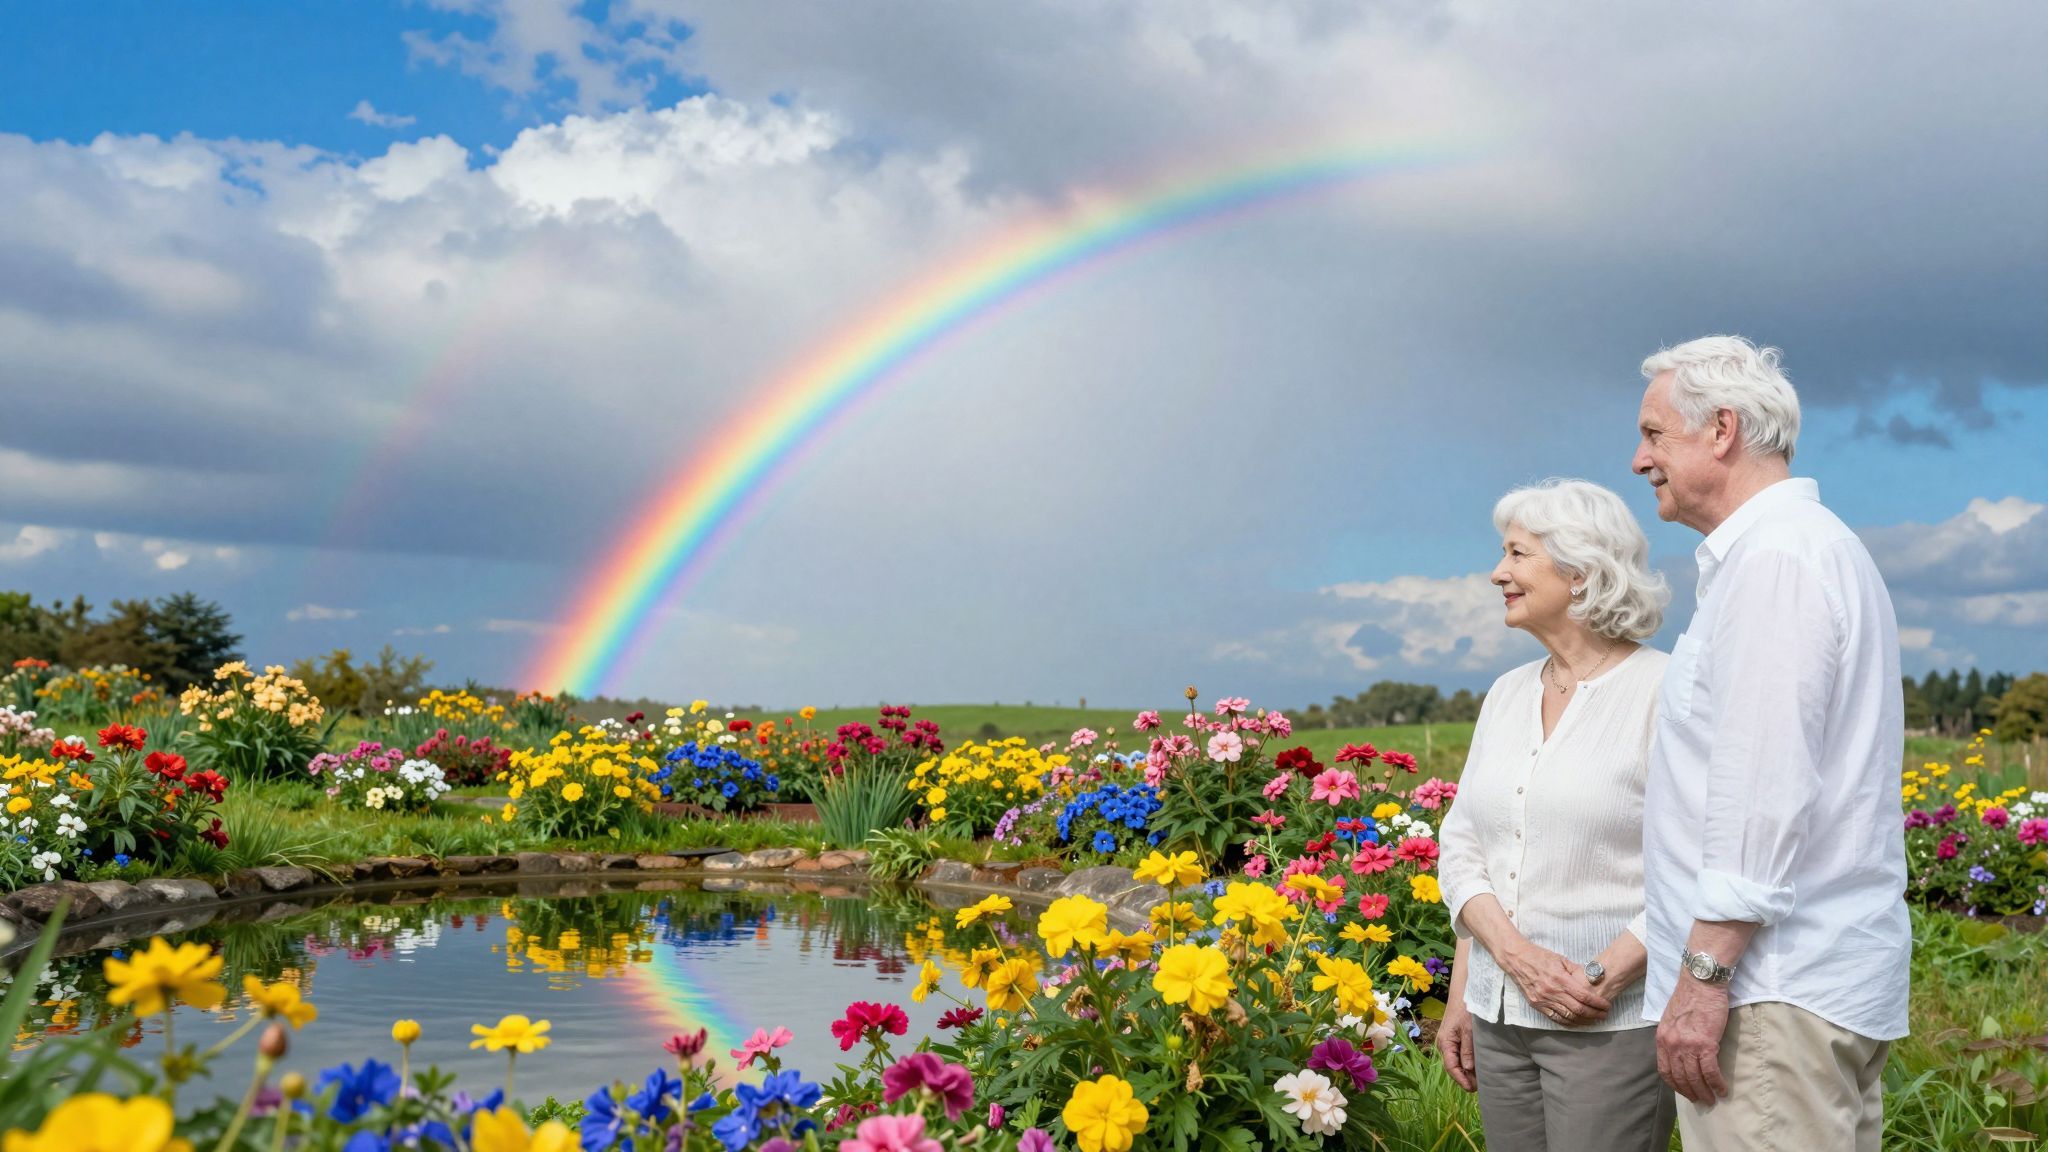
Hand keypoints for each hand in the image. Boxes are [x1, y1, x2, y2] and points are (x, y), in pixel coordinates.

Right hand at [1436, 1001, 1476, 1092]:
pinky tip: (1475, 1067)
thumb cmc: (1465, 1010)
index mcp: (1445, 1043)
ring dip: (1465, 1072)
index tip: (1472, 1089)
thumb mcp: (1468, 1030)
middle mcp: (1444, 1045)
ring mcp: (1448, 1042)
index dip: (1461, 1080)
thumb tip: (1467, 1069)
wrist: (1462, 994)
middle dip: (1464, 1078)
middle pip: (1452, 1067)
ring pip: (1455, 1062)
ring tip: (1479, 1080)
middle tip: (1479, 1088)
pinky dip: (1466, 1063)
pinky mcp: (1453, 1039)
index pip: (1451, 1067)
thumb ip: (1467, 1049)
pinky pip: (1458, 1055)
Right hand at [1502, 943, 1610, 1025]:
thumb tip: (1591, 978)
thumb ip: (1576, 971)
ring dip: (1584, 1021)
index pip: (1584, 996)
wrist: (1516, 959)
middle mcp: (1552, 992)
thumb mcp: (1560, 959)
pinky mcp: (1536, 1004)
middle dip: (1595, 1014)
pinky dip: (1568, 1022)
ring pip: (1568, 1016)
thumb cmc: (1539, 956)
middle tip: (1604, 1015)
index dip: (1598, 1003)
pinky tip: (1577, 1022)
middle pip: (1579, 1009)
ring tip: (1594, 1020)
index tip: (1606, 1006)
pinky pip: (1555, 1018)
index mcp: (1560, 979)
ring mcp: (1543, 1000)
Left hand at [1656, 976, 1730, 1103]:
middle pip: (1680, 1077)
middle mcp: (1672, 1044)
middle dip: (1691, 1093)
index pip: (1665, 1070)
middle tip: (1701, 1101)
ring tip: (1712, 1099)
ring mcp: (1688, 1045)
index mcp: (1662, 1038)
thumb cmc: (1690, 998)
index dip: (1675, 1085)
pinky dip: (1716, 1083)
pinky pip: (1710, 1071)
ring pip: (1695, 1077)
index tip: (1685, 1092)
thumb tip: (1680, 1054)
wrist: (1701, 982)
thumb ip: (1673, 1037)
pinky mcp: (1706, 1043)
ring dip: (1704, 1092)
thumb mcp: (1672, 1019)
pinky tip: (1722, 1089)